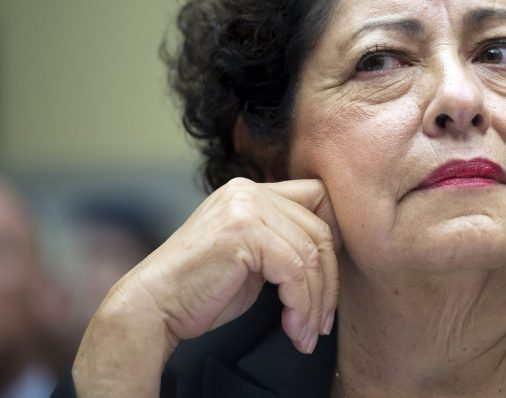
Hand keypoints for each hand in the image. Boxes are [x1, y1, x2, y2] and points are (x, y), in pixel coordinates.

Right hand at [72, 178, 339, 395]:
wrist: (153, 307)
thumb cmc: (201, 290)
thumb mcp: (252, 258)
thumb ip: (283, 243)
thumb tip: (331, 253)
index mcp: (250, 192)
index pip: (317, 199)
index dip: (331, 238)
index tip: (328, 281)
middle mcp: (248, 192)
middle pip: (319, 230)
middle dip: (328, 281)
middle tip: (322, 322)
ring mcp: (245, 207)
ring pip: (311, 254)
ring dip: (315, 302)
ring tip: (307, 333)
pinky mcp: (243, 232)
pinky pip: (295, 270)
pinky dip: (302, 305)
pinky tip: (294, 329)